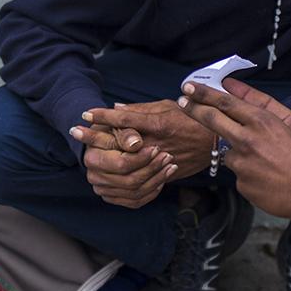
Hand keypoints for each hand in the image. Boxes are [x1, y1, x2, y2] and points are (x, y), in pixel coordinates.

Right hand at [68, 119, 174, 208]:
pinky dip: (152, 191)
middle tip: (168, 156)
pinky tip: (162, 178)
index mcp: (92, 158)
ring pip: (135, 192)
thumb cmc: (115, 130)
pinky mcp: (113, 197)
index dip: (141, 158)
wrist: (110, 143)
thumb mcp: (120, 125)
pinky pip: (136, 201)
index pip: (121, 164)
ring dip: (156, 179)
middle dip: (152, 169)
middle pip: (129, 180)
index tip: (156, 148)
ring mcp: (103, 189)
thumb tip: (136, 143)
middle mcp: (94, 177)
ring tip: (170, 166)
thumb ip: (127, 133)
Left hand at [82, 98, 213, 172]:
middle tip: (75, 131)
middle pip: (119, 143)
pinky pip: (138, 183)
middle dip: (95, 137)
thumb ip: (142, 110)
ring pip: (125, 166)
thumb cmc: (192, 120)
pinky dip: (120, 181)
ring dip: (102, 160)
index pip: (126, 120)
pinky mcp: (162, 177)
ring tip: (85, 155)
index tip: (86, 113)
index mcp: (159, 124)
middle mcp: (156, 144)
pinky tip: (104, 178)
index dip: (104, 116)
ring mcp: (158, 163)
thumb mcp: (169, 107)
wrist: (215, 145)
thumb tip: (117, 108)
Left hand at [177, 79, 290, 220]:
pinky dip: (251, 177)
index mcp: (263, 122)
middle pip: (213, 120)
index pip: (226, 103)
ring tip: (266, 165)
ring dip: (239, 156)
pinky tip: (270, 181)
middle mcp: (248, 140)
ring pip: (229, 154)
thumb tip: (253, 121)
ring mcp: (242, 164)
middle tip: (182, 102)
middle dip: (194, 109)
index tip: (190, 87)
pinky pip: (241, 177)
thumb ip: (269, 125)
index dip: (205, 94)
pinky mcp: (242, 184)